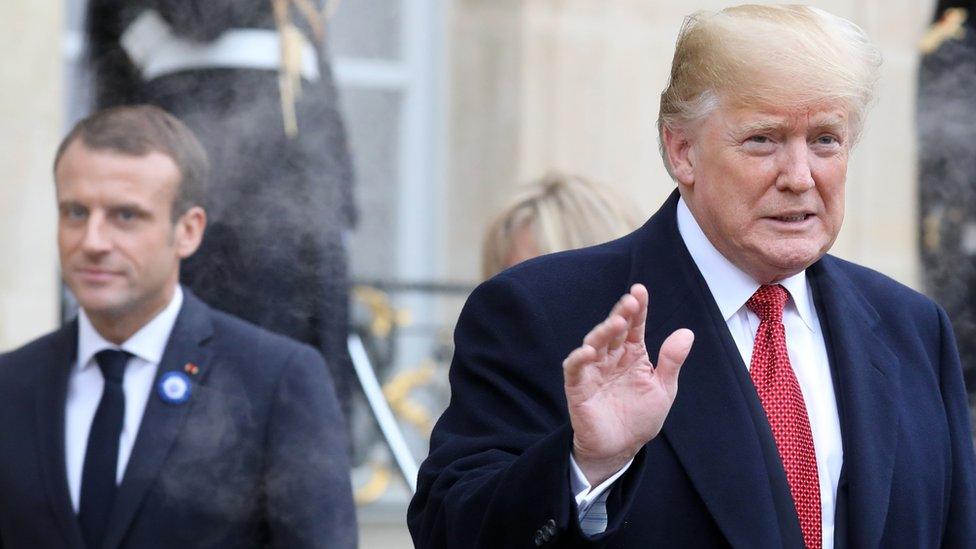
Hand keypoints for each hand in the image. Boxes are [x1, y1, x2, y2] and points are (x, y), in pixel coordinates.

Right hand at [564, 284, 693, 486]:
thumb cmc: (641, 417)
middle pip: (614, 330)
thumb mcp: (664, 389)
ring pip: (594, 344)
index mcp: (632, 354)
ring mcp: (594, 371)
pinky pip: (575, 369)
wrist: (622, 448)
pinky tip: (588, 351)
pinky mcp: (578, 387)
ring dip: (603, 331)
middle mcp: (611, 358)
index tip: (640, 290)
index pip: (634, 326)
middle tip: (630, 301)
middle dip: (621, 315)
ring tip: (615, 322)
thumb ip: (671, 362)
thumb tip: (687, 332)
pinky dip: (579, 359)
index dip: (637, 309)